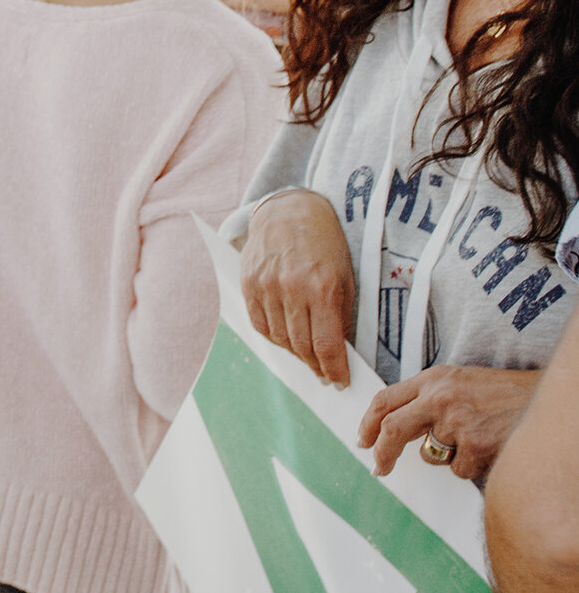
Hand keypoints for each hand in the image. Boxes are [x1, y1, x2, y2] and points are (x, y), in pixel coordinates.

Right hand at [239, 189, 356, 386]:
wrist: (289, 211)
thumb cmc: (325, 244)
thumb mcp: (344, 277)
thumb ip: (341, 314)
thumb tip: (338, 350)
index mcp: (321, 288)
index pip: (326, 344)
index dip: (334, 369)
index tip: (340, 381)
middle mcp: (291, 289)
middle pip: (301, 345)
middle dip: (316, 365)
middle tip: (324, 375)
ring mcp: (265, 286)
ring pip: (279, 338)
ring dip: (295, 353)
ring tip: (307, 356)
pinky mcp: (248, 284)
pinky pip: (259, 323)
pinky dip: (273, 337)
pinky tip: (285, 339)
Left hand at [360, 364, 543, 478]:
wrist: (547, 400)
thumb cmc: (504, 394)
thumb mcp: (460, 383)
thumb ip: (428, 399)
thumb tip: (398, 428)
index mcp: (434, 379)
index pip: (386, 400)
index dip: (368, 423)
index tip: (363, 440)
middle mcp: (440, 398)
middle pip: (393, 429)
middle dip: (382, 453)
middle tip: (379, 468)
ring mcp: (457, 422)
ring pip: (431, 455)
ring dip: (447, 457)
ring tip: (475, 440)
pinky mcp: (475, 445)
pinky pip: (459, 469)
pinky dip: (471, 466)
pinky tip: (489, 449)